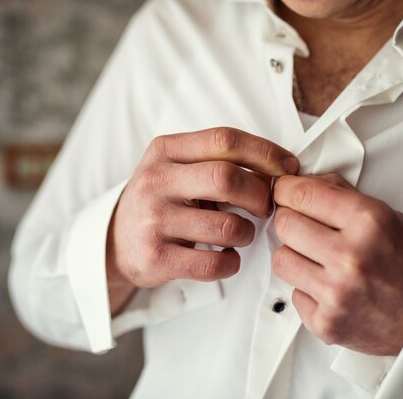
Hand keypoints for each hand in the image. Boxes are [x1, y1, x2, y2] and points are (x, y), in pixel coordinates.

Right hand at [107, 127, 298, 312]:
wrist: (113, 241)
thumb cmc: (161, 201)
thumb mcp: (178, 167)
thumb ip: (218, 161)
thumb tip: (280, 169)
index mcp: (165, 150)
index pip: (224, 139)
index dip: (265, 152)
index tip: (288, 168)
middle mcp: (156, 181)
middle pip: (226, 178)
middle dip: (260, 195)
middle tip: (266, 207)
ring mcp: (152, 220)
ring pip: (227, 225)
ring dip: (247, 233)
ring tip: (241, 233)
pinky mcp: (155, 257)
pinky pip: (213, 262)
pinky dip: (232, 262)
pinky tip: (227, 256)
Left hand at [272, 174, 402, 355]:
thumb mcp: (384, 214)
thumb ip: (339, 194)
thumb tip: (297, 183)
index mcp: (368, 221)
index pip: (302, 194)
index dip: (287, 190)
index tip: (286, 192)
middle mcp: (350, 256)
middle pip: (285, 224)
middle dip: (291, 221)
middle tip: (305, 227)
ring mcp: (337, 292)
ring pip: (281, 259)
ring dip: (296, 256)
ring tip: (319, 260)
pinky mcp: (326, 322)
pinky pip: (293, 294)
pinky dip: (307, 290)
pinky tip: (330, 287)